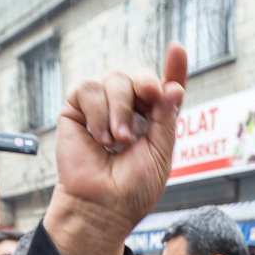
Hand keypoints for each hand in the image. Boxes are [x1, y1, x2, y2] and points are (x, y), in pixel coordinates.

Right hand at [43, 43, 186, 254]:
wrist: (102, 206)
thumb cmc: (133, 189)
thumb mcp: (160, 153)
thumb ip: (167, 119)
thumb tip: (174, 87)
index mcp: (153, 121)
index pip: (164, 89)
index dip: (173, 68)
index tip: (177, 49)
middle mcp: (128, 111)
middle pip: (139, 77)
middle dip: (145, 84)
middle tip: (149, 95)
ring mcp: (102, 108)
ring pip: (115, 79)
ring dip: (120, 109)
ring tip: (119, 141)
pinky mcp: (76, 110)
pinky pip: (89, 89)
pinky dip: (98, 113)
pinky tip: (100, 138)